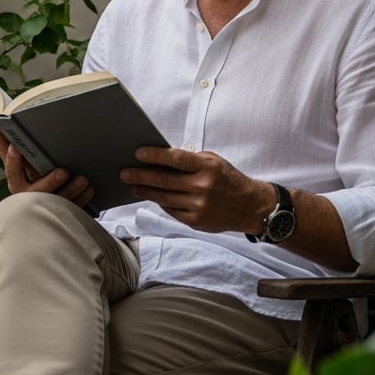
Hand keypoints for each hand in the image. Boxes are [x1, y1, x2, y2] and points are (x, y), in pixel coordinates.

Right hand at [0, 127, 93, 207]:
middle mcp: (27, 196)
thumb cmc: (32, 179)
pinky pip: (69, 210)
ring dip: (70, 190)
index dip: (13, 160)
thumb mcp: (23, 165)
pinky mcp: (58, 215)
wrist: (43, 212)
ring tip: (83, 180)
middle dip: (50, 181)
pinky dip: (81, 200)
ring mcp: (43, 207)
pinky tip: (89, 189)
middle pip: (37, 191)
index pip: (12, 170)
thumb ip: (13, 150)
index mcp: (17, 181)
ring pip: (56, 202)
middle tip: (63, 171)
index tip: (15, 148)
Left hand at [122, 146, 268, 233]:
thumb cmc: (228, 179)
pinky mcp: (195, 221)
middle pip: (164, 181)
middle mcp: (203, 187)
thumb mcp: (214, 162)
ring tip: (133, 185)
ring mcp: (198, 206)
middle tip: (124, 173)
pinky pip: (171, 210)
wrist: (250, 207)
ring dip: (145, 191)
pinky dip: (160, 203)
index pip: (176, 159)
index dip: (155, 156)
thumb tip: (160, 160)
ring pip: (164, 198)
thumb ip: (190, 161)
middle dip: (141, 176)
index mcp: (208, 167)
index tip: (138, 154)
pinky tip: (152, 197)